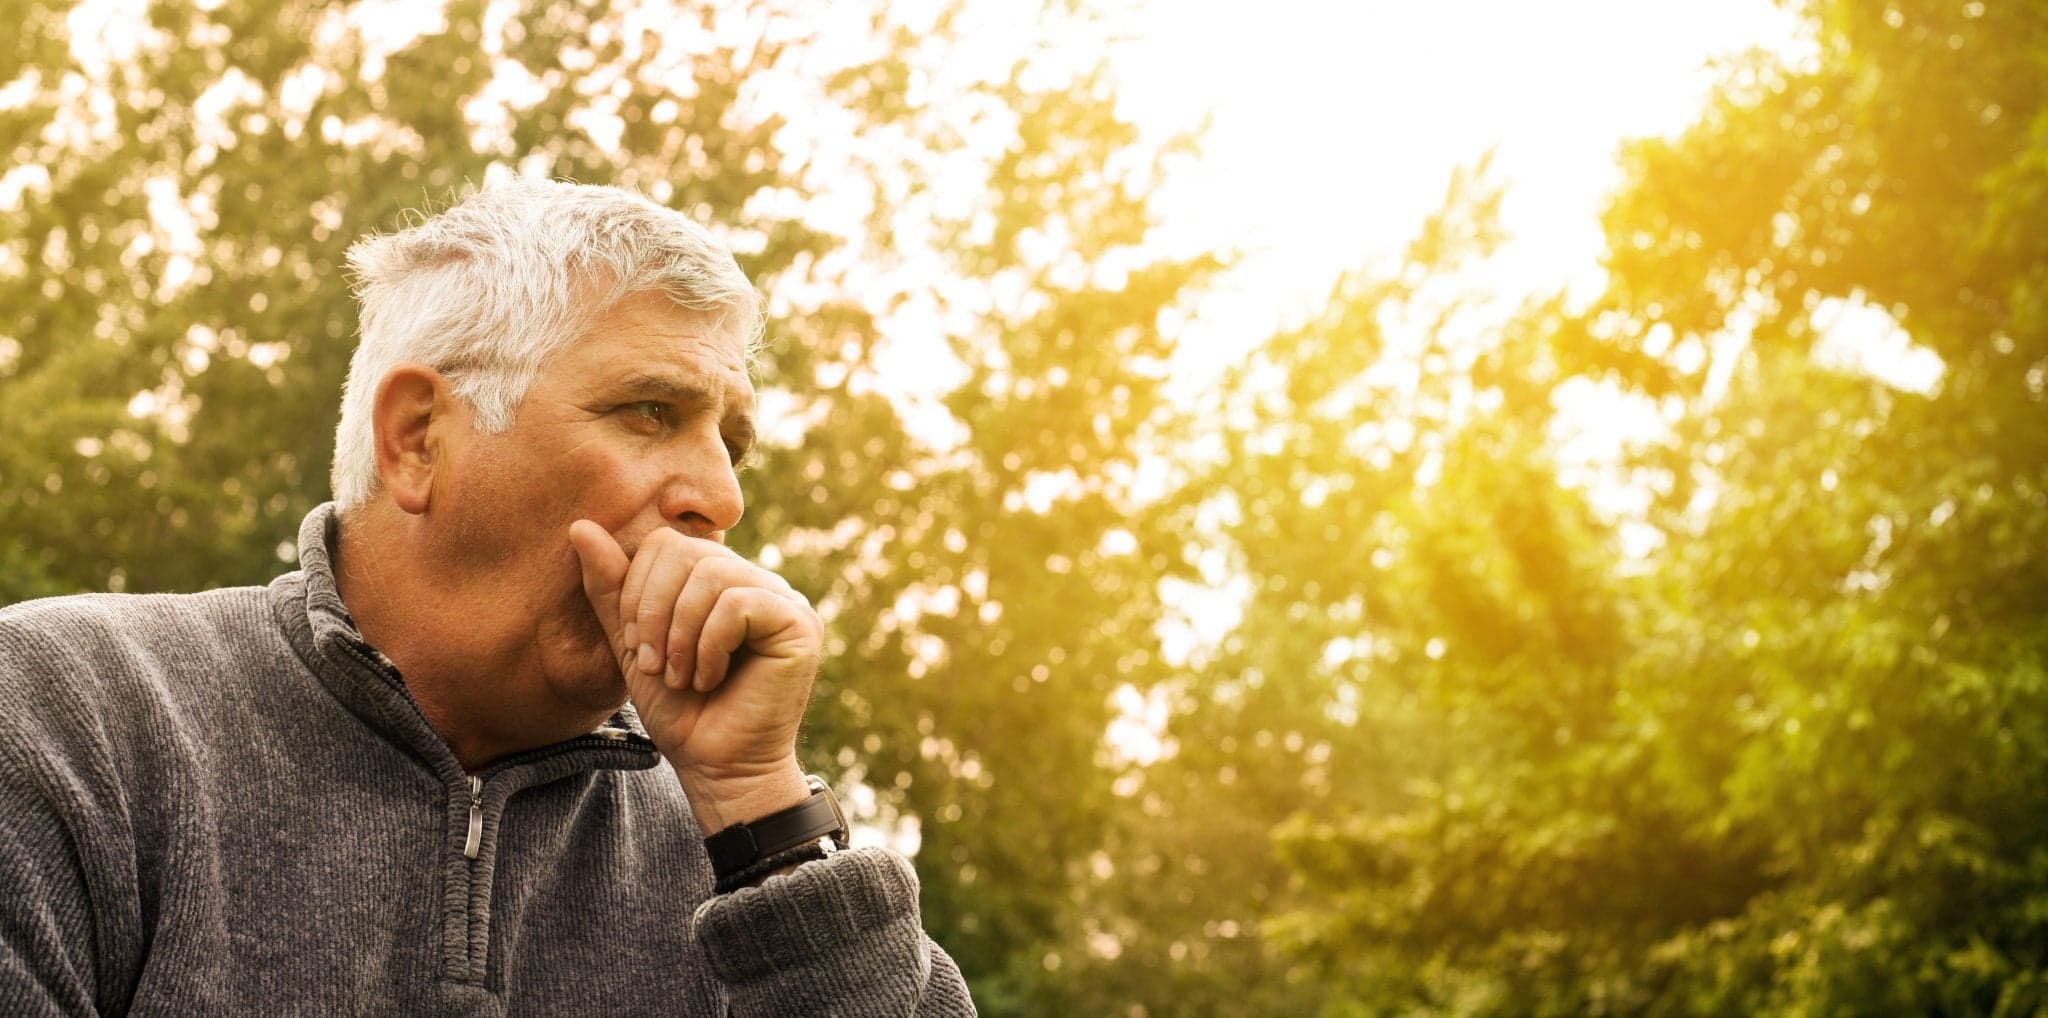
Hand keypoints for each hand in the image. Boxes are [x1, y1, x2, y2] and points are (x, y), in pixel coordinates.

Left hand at [568, 521, 819, 833]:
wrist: (717, 769)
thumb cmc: (681, 714)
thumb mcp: (633, 646)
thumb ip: (611, 590)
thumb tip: (580, 526)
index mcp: (719, 581)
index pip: (667, 543)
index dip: (638, 589)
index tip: (636, 647)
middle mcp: (755, 581)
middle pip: (687, 552)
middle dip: (654, 611)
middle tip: (656, 665)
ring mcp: (783, 599)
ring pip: (712, 575)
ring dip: (681, 634)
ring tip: (682, 677)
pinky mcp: (800, 623)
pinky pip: (738, 603)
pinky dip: (710, 646)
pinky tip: (711, 678)